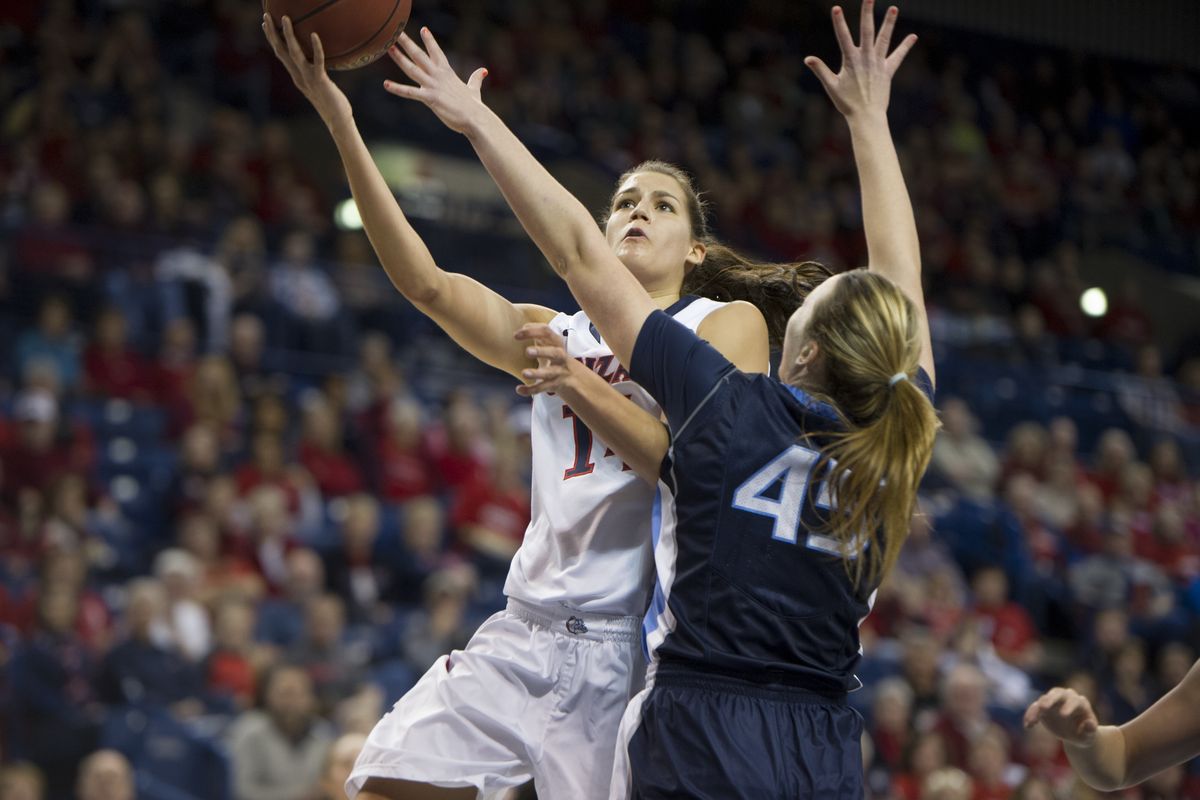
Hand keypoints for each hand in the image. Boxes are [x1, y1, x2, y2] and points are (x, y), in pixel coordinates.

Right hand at [262, 13, 351, 126]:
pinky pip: (317, 61)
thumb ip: (315, 72)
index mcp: (296, 76)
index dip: (272, 39)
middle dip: (272, 33)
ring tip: (285, 18)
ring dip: (288, 35)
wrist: (337, 120)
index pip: (280, 54)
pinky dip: (316, 47)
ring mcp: (308, 78)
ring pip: (294, 53)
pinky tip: (314, 34)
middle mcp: (298, 76)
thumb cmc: (332, 102)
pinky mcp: (320, 80)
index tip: (265, 24)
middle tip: (266, 15)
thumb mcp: (319, 84)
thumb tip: (318, 60)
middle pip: (281, 51)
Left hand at [383, 28, 488, 134]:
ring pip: (412, 68)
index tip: (423, 29)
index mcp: (447, 73)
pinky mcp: (430, 98)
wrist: (475, 118)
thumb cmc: (474, 107)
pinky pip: (410, 92)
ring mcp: (433, 86)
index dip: (430, 41)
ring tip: (388, 47)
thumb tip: (483, 71)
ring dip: (399, 57)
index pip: (437, 52)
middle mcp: (438, 75)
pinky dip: (397, 88)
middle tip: (396, 31)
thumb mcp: (474, 89)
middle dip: (407, 43)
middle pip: (419, 55)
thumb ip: (476, 79)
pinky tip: (386, 84)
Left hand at [513, 323, 577, 396]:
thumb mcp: (553, 346)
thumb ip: (541, 337)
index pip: (547, 332)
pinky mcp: (557, 386)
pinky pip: (544, 388)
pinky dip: (531, 389)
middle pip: (554, 353)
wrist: (582, 381)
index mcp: (557, 344)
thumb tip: (525, 325)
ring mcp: (560, 372)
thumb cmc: (560, 360)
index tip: (515, 335)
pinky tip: (519, 390)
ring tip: (524, 373)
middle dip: (541, 351)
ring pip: (549, 373)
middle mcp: (561, 357)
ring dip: (537, 373)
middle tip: (527, 352)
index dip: (531, 332)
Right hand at [805, 0, 915, 119]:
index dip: (839, 23)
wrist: (866, 116)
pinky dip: (905, 47)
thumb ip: (820, 70)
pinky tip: (913, 37)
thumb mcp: (831, 86)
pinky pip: (897, 57)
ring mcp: (878, 64)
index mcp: (851, 61)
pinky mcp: (888, 71)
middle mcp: (866, 58)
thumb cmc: (846, 103)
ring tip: (894, 8)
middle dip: (867, 14)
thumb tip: (807, 59)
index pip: (843, 37)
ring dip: (889, 23)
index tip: (836, 8)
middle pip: (867, 31)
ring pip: (884, 39)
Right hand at [1023, 687, 1100, 745]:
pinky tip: (1027, 726)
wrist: (1076, 734)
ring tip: (1031, 721)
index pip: (1074, 700)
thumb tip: (1089, 724)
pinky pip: (1034, 708)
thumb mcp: (1090, 735)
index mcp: (1080, 703)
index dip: (1069, 706)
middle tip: (1043, 707)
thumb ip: (1090, 730)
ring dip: (1036, 709)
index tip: (1063, 715)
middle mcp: (1065, 698)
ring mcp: (1053, 701)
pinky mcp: (1042, 707)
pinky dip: (1030, 715)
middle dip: (1050, 699)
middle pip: (1057, 693)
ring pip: (1043, 699)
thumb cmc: (1085, 734)